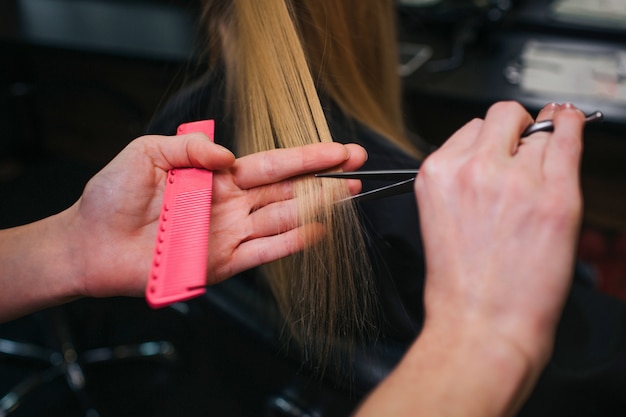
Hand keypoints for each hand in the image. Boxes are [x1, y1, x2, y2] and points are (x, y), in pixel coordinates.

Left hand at [66, 134, 365, 298]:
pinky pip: (264, 251)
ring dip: (318, 207)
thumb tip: (229, 156)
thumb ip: (190, 147)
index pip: (273, 164)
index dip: (307, 156)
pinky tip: (318, 230)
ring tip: (349, 194)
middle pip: (288, 190)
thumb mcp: (147, 153)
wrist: (91, 244)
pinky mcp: (222, 263)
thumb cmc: (112, 197)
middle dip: (325, 179)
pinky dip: (291, 242)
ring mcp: (230, 234)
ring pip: (284, 218)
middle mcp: (230, 204)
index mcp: (217, 176)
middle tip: (358, 168)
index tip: (339, 149)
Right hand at [414, 102, 584, 365]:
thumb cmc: (459, 284)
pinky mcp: (555, 196)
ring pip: (538, 130)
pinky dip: (573, 125)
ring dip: (542, 142)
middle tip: (524, 150)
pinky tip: (572, 122)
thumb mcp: (440, 219)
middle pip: (501, 116)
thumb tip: (495, 155)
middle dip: (514, 129)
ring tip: (545, 167)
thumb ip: (461, 181)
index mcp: (437, 174)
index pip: (471, 130)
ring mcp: (515, 180)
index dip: (489, 144)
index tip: (500, 154)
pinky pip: (569, 138)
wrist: (480, 324)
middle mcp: (472, 169)